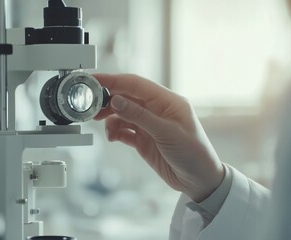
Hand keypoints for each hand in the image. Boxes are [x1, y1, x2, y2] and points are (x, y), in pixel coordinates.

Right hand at [95, 74, 224, 201]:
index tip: (95, 80)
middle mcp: (157, 110)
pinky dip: (115, 132)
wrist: (199, 181)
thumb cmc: (194, 154)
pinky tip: (112, 137)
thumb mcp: (167, 133)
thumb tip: (117, 100)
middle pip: (126, 97)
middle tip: (91, 105)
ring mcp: (149, 124)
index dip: (114, 80)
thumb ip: (140, 116)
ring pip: (122, 114)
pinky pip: (124, 130)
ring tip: (102, 126)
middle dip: (108, 100)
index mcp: (167, 101)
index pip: (135, 84)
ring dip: (110, 118)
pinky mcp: (144, 139)